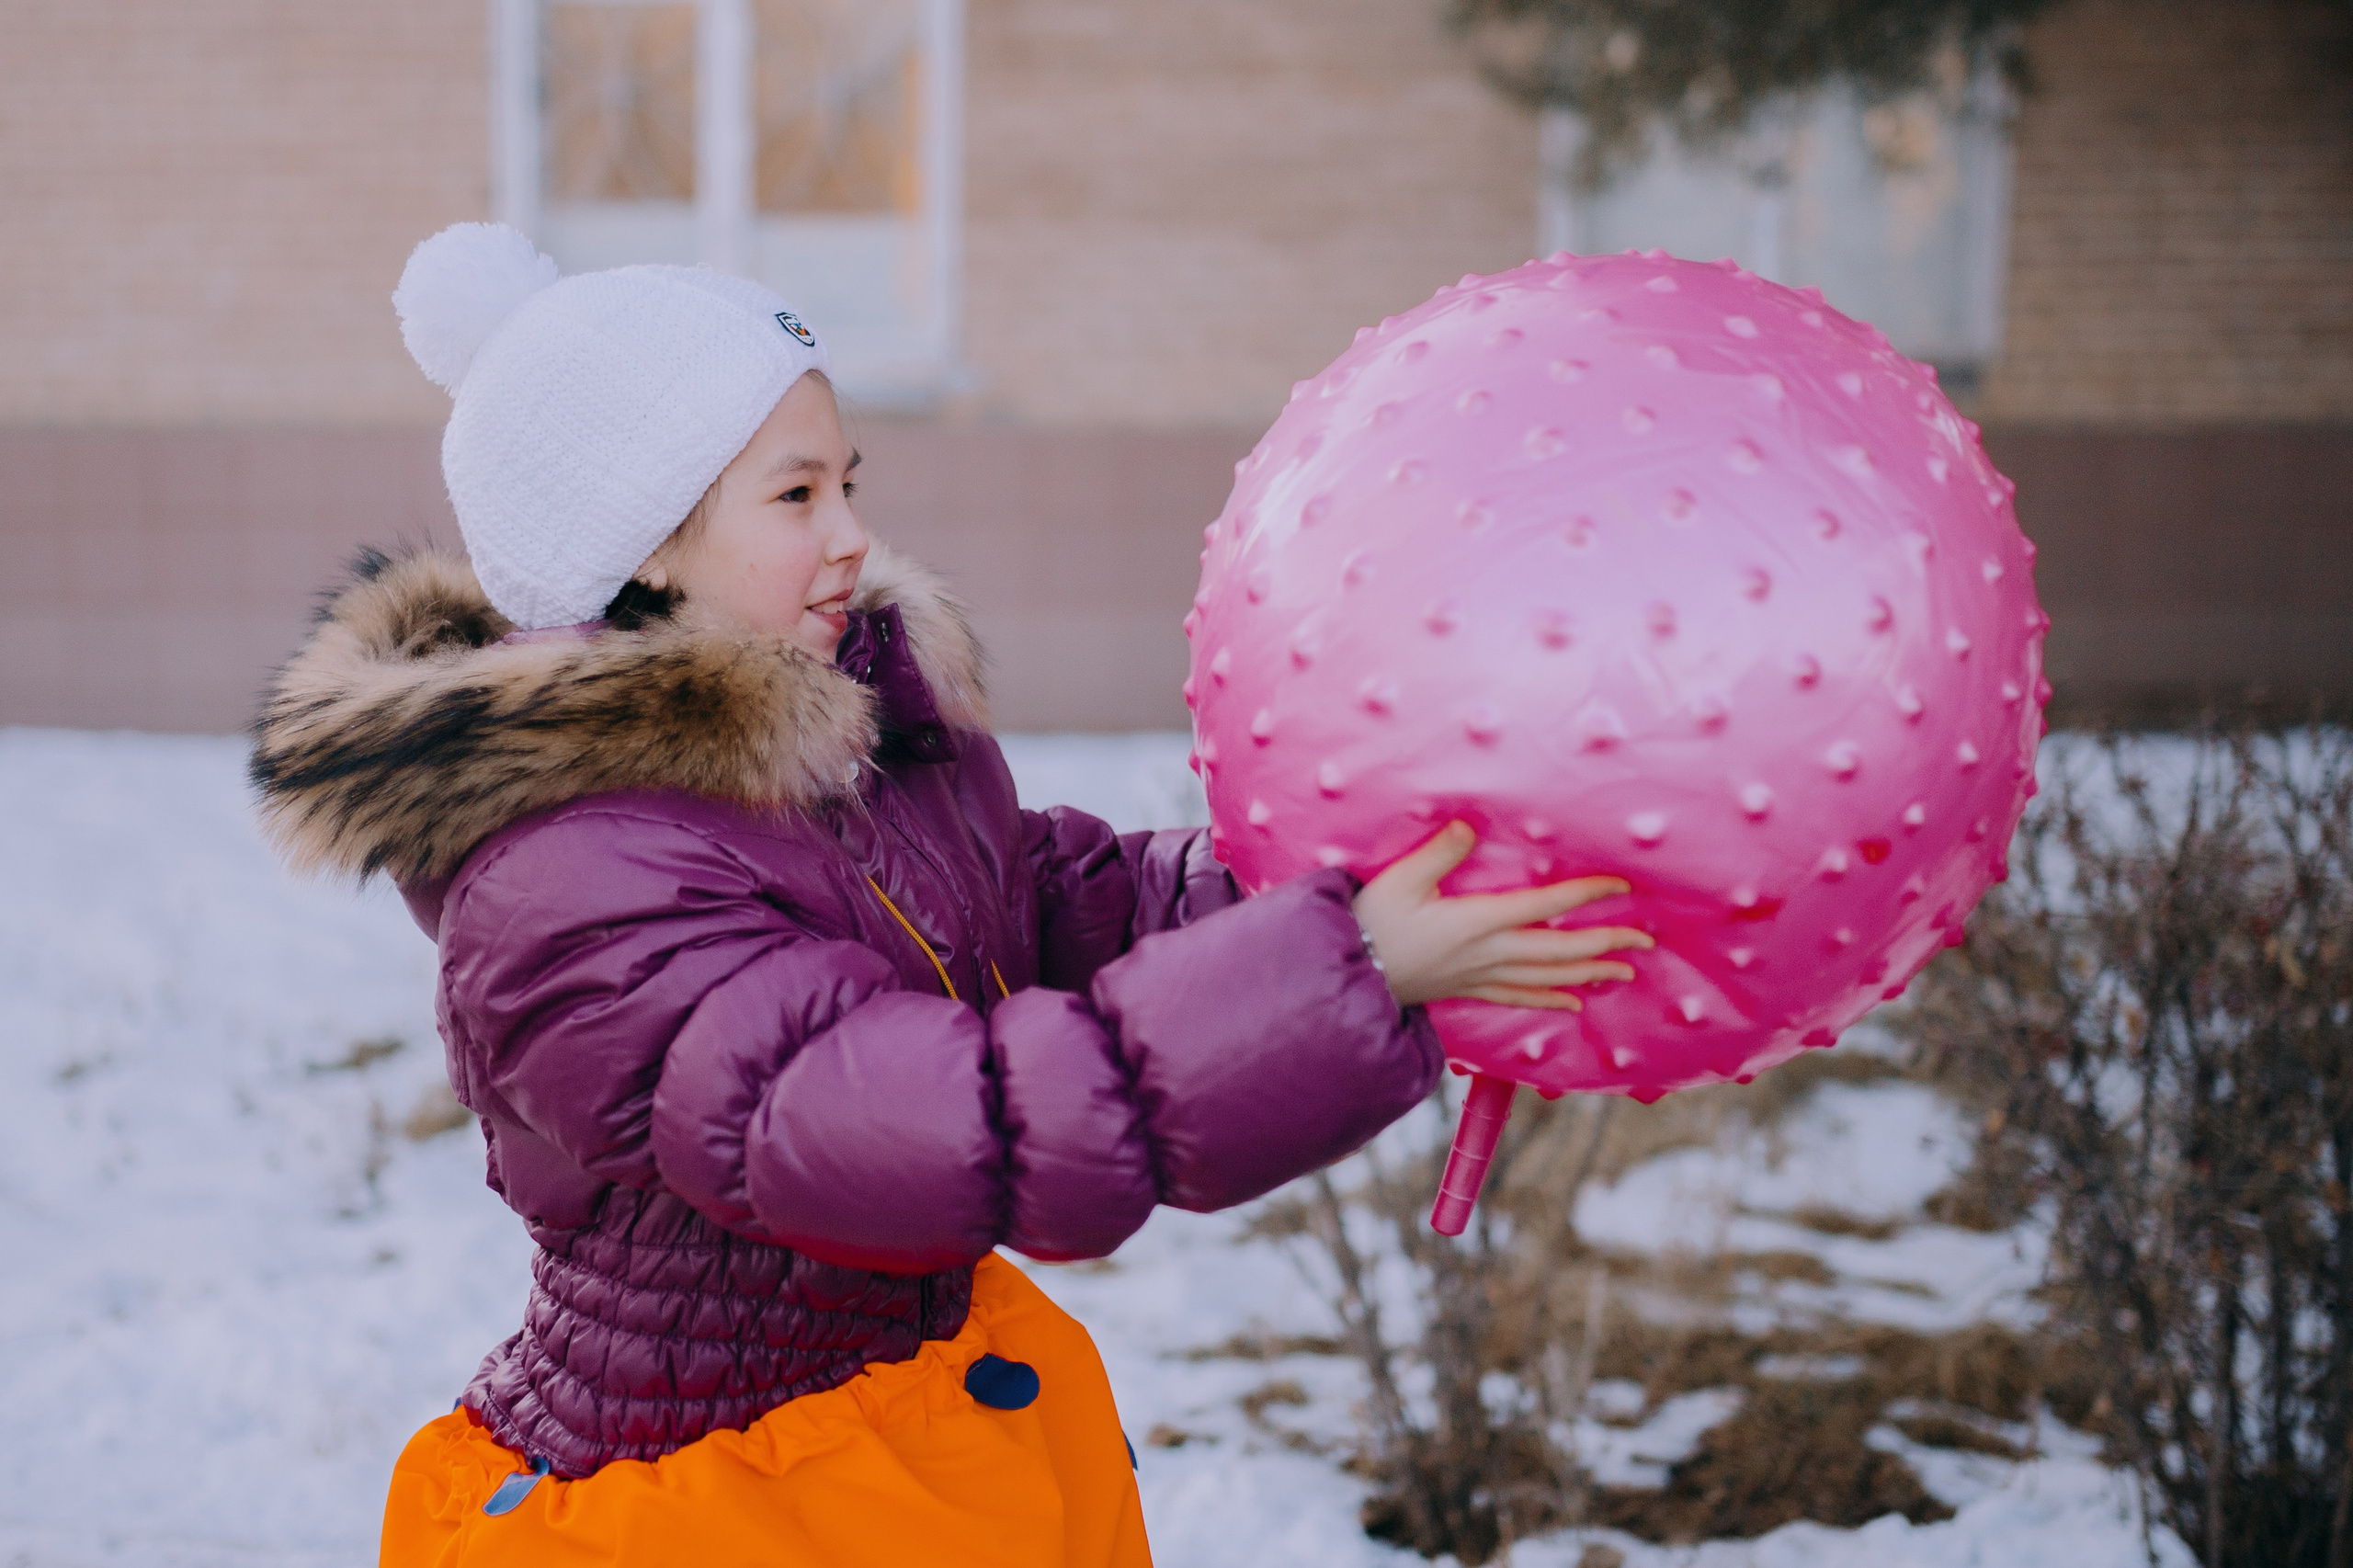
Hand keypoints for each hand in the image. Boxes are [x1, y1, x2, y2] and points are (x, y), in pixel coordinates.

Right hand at [1351, 822, 1651, 1009]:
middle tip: (1646, 939)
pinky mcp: (1468, 989)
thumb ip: (1438, 851)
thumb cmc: (1371, 923)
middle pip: (1561, 949)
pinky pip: (1519, 997)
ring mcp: (1482, 975)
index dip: (1587, 895)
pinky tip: (1575, 1002)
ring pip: (1548, 977)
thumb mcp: (1400, 879)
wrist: (1349, 975)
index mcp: (1479, 921)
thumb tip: (1468, 824)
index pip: (1547, 906)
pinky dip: (1551, 999)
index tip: (1621, 885)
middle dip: (1606, 943)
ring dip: (1590, 973)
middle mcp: (1490, 952)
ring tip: (1625, 972)